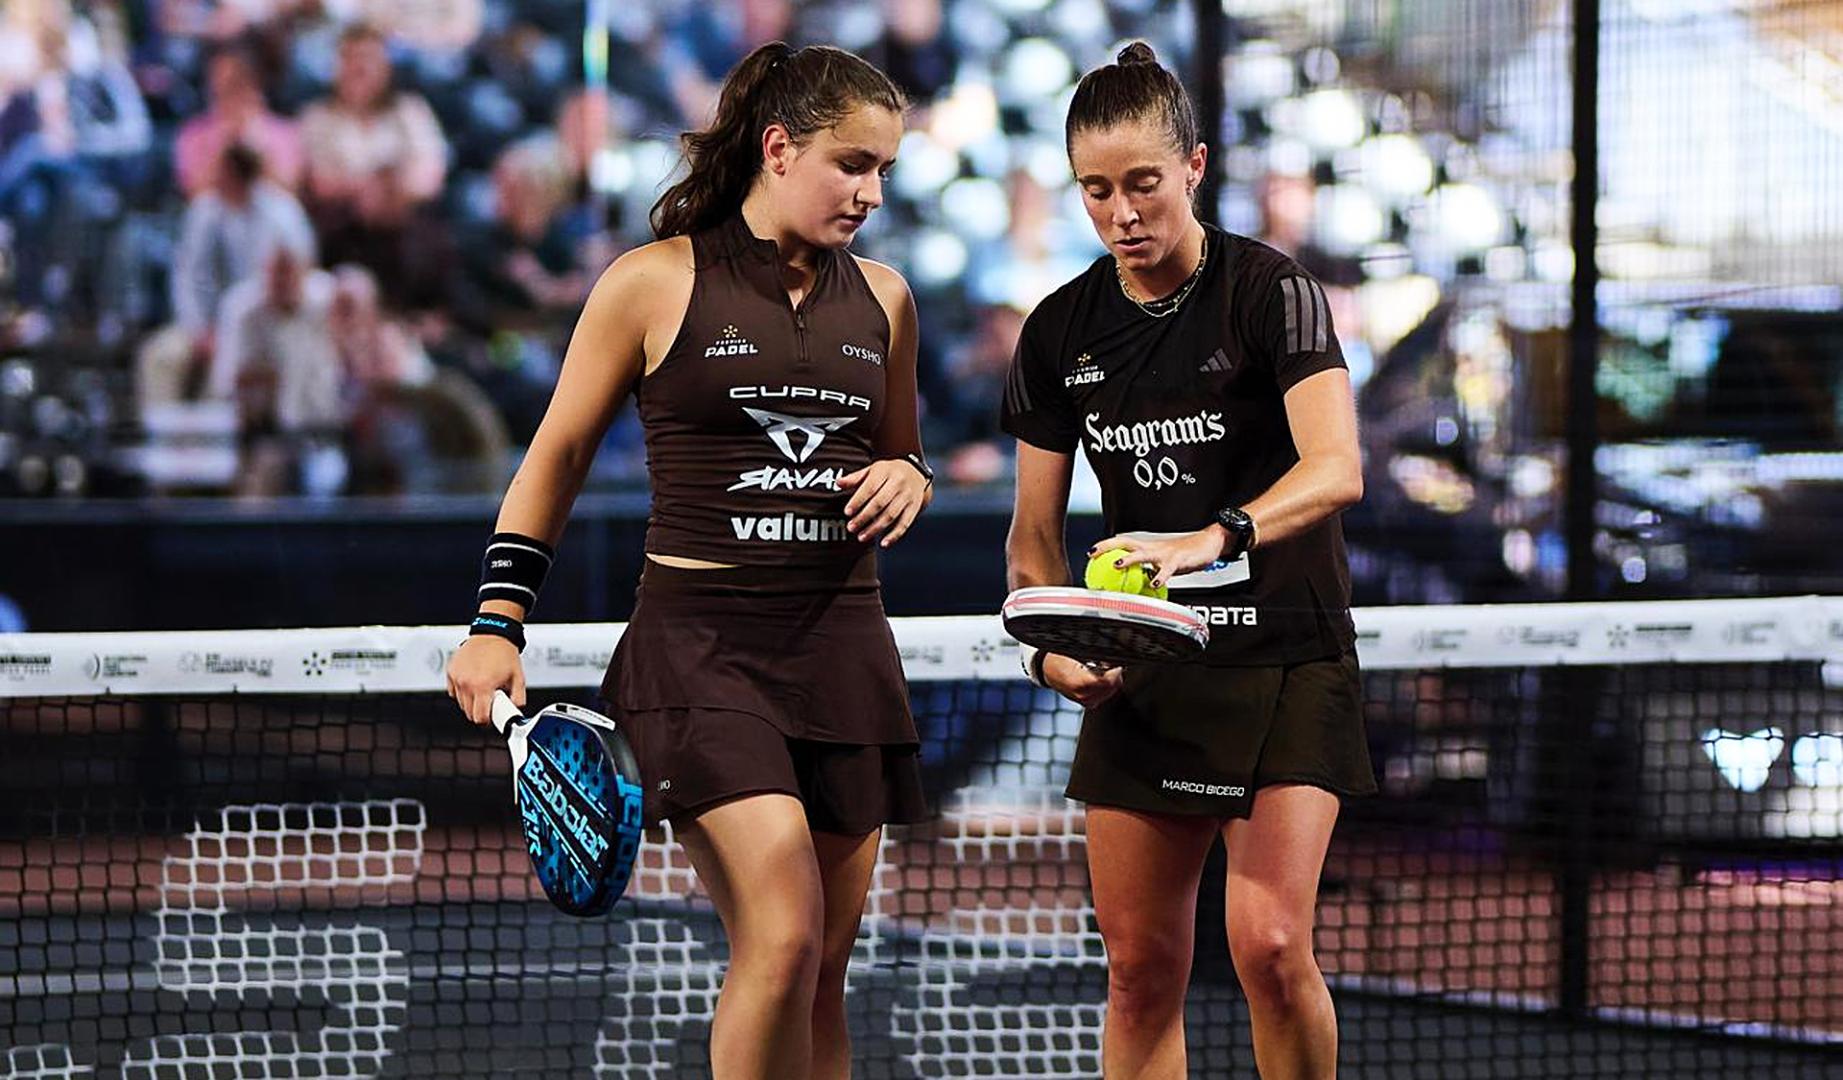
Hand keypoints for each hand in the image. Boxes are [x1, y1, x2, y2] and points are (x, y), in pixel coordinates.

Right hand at [445, 635, 525, 725]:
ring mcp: (457, 677)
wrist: (493, 633)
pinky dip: (462, 692)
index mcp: (483, 686)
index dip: (487, 721)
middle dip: (480, 711)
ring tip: (483, 688)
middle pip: (469, 713)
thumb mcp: (519, 678)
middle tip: (490, 701)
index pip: (479, 718)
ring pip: (461, 703)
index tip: (492, 718)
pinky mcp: (451, 672)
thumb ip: (518, 699)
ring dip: (471, 702)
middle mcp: (467, 683)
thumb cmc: (505, 654)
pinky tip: (473, 682)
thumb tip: (515, 714)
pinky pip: (453, 692)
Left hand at [839, 458, 931, 546]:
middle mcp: (898, 483)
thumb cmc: (888, 473)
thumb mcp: (872, 470)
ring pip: (891, 515)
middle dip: (864, 517)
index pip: (870, 487)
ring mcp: (908, 496)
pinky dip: (894, 535)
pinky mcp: (914, 508)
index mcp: (885, 471)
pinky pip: (904, 524)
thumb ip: (855, 478)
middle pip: (879, 503)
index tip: (847, 512)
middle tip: (851, 527)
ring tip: (861, 537)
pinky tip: (884, 543)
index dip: (858, 501)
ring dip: (875, 528)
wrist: (915, 473)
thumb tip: (838, 483)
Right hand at [1041, 653, 1122, 706]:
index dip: (1115, 670)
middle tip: (1109, 663)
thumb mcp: (1076, 652)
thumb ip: (1095, 657)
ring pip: (1110, 691)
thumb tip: (1111, 657)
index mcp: (1079, 683)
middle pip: (1112, 686)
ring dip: (1110, 680)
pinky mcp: (1087, 703)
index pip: (1108, 680)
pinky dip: (1105, 686)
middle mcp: (1083, 696)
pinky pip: (1104, 695)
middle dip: (1113, 674)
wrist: (1046, 670)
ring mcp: (1085, 701)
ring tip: (1101, 669)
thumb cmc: (1057, 659)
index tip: (1116, 662)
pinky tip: (1098, 677)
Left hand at [1088, 527, 1230, 591]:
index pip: (1122, 543)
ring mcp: (1164, 553)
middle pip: (1125, 543)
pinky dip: (1160, 577)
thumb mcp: (1162, 562)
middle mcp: (1153, 547)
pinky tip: (1154, 584)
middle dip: (1108, 547)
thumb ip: (1149, 570)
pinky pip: (1167, 570)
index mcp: (1148, 546)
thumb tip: (1135, 582)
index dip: (1106, 546)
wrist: (1208, 543)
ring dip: (1129, 559)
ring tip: (1116, 565)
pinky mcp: (1177, 560)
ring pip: (1142, 554)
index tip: (1091, 552)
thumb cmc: (1185, 553)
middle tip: (1093, 554)